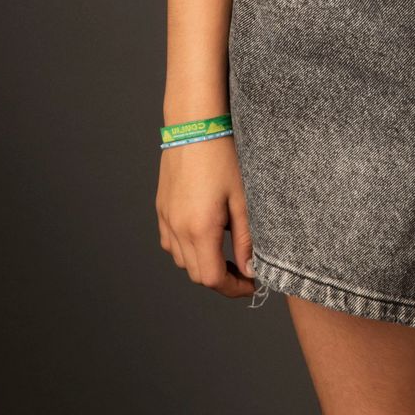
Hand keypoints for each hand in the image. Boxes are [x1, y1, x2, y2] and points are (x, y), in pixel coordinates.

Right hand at [156, 140, 256, 298]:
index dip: (234, 289)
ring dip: (205, 265)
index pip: (213, 279)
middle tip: (245, 272)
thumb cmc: (224, 157)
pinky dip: (189, 250)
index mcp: (199, 229)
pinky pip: (171, 242)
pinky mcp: (161, 208)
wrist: (195, 125)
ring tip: (229, 254)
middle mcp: (177, 228)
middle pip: (197, 274)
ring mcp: (166, 218)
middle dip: (222, 280)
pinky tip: (207, 236)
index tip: (252, 285)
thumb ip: (247, 240)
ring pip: (182, 261)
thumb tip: (252, 270)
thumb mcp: (244, 200)